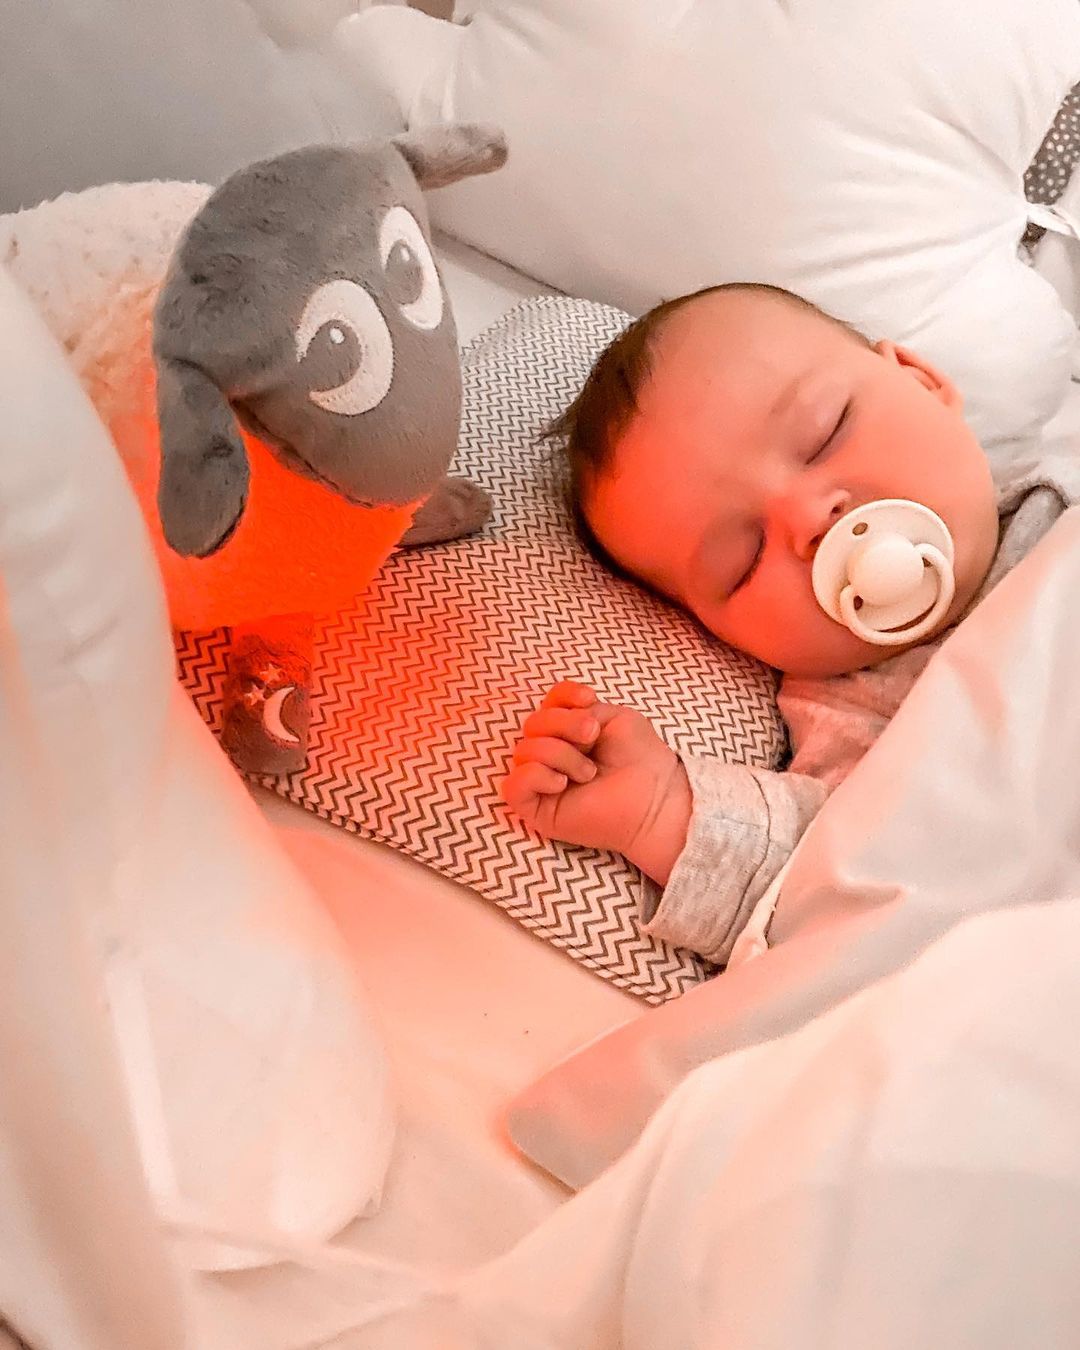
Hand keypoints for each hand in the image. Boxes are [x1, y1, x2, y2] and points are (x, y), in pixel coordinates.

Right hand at [501, 681, 691, 882]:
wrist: (653, 798)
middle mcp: (550, 754)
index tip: (589, 701)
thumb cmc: (638, 759)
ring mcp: (540, 782)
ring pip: (523, 751)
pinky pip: (513, 785)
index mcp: (568, 732)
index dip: (563, 697)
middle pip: (532, 723)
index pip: (547, 703)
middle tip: (592, 737)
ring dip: (561, 755)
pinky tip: (562, 784)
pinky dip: (537, 776)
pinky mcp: (534, 809)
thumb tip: (550, 722)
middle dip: (564, 724)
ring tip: (589, 772)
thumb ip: (577, 708)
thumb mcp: (612, 717)